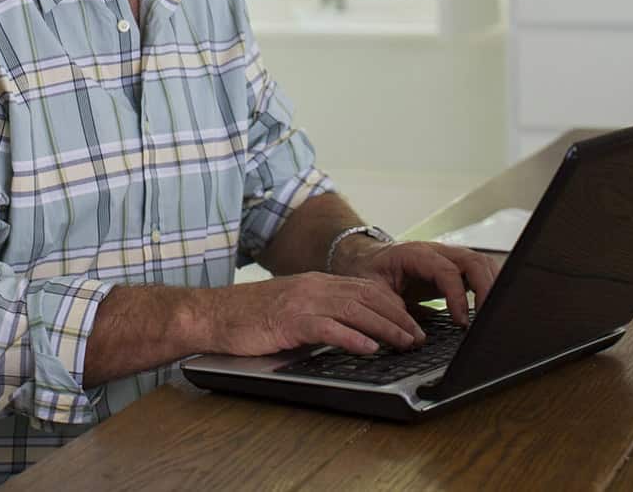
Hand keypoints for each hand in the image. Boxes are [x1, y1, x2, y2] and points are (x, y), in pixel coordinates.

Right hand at [207, 272, 427, 356]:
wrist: (212, 314)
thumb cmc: (249, 317)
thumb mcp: (291, 309)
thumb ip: (320, 314)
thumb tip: (352, 333)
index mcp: (316, 283)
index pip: (365, 289)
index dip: (393, 306)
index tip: (412, 322)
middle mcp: (314, 286)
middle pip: (368, 297)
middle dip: (399, 317)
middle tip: (420, 336)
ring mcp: (302, 301)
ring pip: (355, 310)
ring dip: (386, 328)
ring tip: (406, 343)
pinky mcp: (290, 320)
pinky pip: (329, 327)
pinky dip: (353, 337)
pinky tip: (370, 348)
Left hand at [333, 239, 502, 326]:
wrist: (368, 259)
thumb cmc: (370, 272)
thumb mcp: (371, 290)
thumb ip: (390, 310)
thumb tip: (414, 336)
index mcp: (415, 253)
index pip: (447, 271)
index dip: (458, 297)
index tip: (461, 322)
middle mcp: (437, 251)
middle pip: (473, 261)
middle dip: (486, 289)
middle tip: (486, 320)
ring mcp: (448, 257)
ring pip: (482, 263)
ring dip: (492, 287)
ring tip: (490, 316)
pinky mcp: (455, 268)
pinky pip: (479, 272)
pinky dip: (489, 287)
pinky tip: (487, 309)